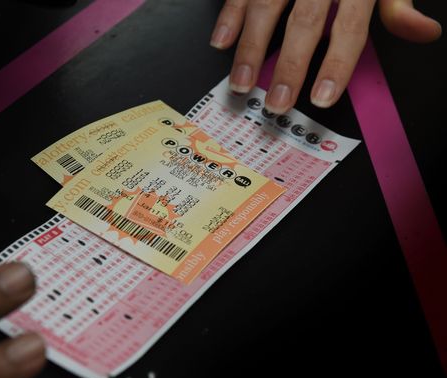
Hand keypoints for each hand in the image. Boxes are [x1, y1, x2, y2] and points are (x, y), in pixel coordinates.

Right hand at [210, 0, 441, 111]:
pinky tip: (222, 40)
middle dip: (290, 65)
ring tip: (243, 82)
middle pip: (305, 22)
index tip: (322, 97)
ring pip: (266, 7)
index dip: (336, 64)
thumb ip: (397, 3)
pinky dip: (229, 15)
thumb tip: (423, 32)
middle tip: (278, 101)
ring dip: (251, 48)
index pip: (350, 27)